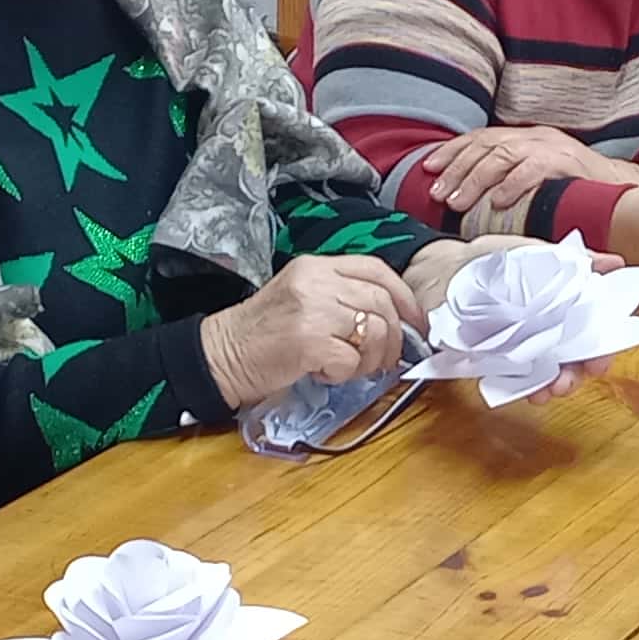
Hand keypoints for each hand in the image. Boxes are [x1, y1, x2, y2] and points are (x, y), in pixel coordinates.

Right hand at [202, 254, 420, 406]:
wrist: (222, 354)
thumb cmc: (264, 333)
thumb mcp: (302, 298)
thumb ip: (342, 297)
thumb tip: (393, 320)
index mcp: (316, 266)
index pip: (376, 269)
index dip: (404, 297)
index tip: (416, 323)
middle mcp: (316, 281)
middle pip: (380, 302)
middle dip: (394, 337)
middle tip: (386, 360)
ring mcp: (312, 309)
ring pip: (372, 331)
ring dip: (371, 359)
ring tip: (351, 368)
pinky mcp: (308, 341)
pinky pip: (351, 360)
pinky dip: (345, 373)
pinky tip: (325, 373)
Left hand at [401, 238, 621, 403]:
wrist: (441, 267)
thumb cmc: (491, 259)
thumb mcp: (534, 252)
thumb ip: (574, 261)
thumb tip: (616, 263)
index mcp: (561, 309)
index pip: (590, 336)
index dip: (600, 351)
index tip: (600, 362)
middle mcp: (543, 333)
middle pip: (569, 362)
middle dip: (574, 376)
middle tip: (569, 381)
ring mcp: (517, 349)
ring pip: (542, 375)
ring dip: (548, 386)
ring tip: (547, 389)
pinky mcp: (489, 360)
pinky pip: (508, 379)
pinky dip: (517, 387)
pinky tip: (522, 389)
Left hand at [420, 125, 624, 215]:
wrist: (620, 189)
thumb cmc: (576, 189)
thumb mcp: (539, 175)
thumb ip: (510, 177)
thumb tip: (471, 195)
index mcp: (526, 138)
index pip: (481, 138)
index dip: (452, 151)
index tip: (428, 168)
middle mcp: (535, 137)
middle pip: (486, 145)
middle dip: (456, 168)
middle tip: (436, 192)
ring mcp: (550, 147)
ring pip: (502, 156)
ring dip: (475, 179)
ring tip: (456, 202)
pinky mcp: (564, 163)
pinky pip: (532, 171)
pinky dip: (511, 185)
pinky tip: (495, 202)